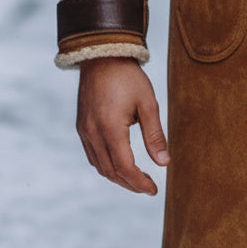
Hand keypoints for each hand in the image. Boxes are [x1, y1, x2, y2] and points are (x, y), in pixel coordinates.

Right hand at [76, 57, 169, 193]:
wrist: (103, 57)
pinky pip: (92, 155)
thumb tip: (164, 163)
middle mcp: (93, 133)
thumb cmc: (129, 77)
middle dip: (130, 184)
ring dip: (118, 177)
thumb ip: (155, 135)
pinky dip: (106, 165)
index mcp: (110, 128)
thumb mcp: (148, 103)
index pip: (125, 167)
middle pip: (110, 171)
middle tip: (148, 188)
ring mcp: (84, 131)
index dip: (140, 182)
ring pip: (99, 166)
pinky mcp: (82, 126)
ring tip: (137, 179)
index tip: (154, 190)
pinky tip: (120, 164)